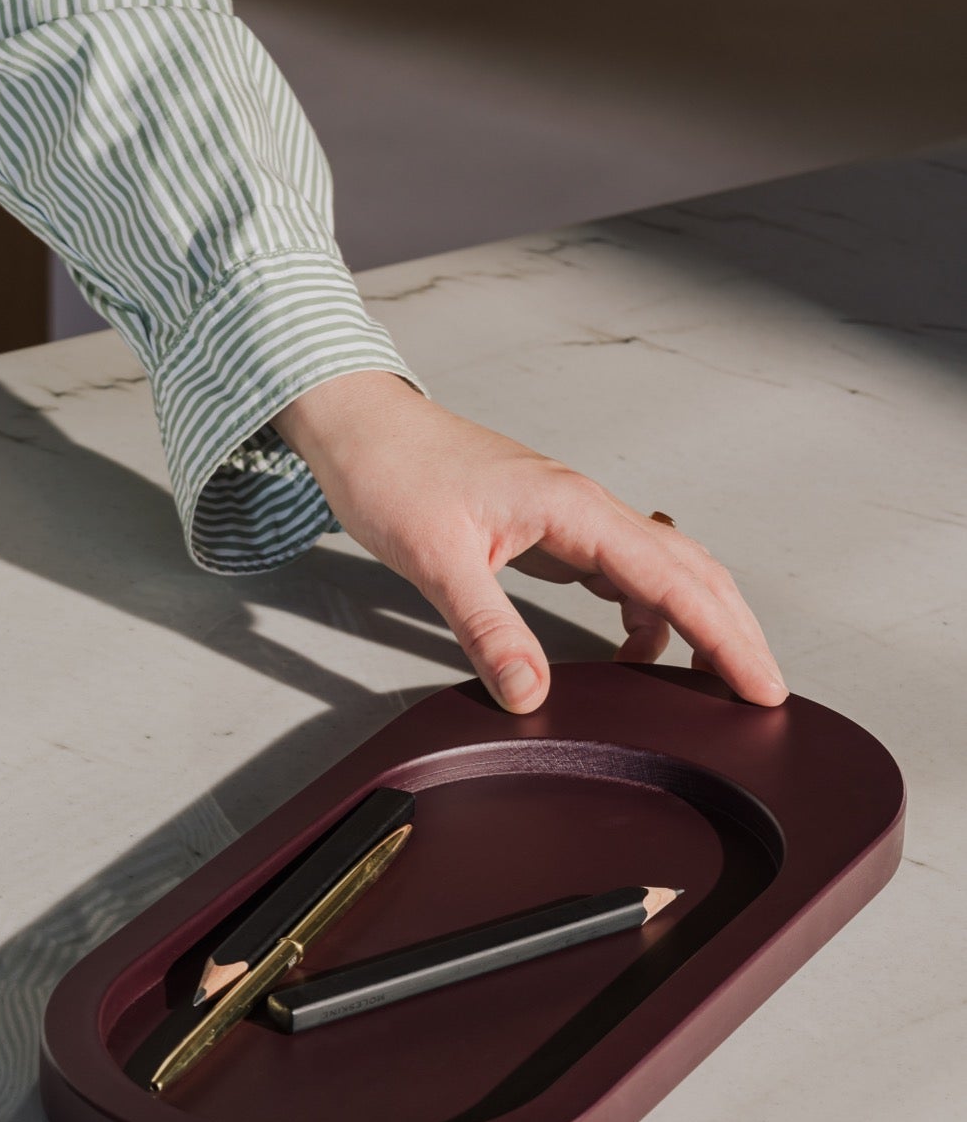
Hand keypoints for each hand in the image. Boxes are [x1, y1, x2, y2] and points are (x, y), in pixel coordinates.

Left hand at [273, 372, 786, 713]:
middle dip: (732, 632)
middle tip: (761, 692)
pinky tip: (632, 650)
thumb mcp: (436, 560)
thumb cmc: (393, 473)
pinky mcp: (552, 529)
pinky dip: (645, 614)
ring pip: (663, 571)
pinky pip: (622, 573)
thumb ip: (488, 629)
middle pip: (691, 571)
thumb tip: (530, 694)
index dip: (725, 637)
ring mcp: (573, 517)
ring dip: (694, 622)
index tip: (762, 682)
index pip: (674, 581)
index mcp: (575, 508)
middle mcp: (587, 508)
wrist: (360, 428)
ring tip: (707, 683)